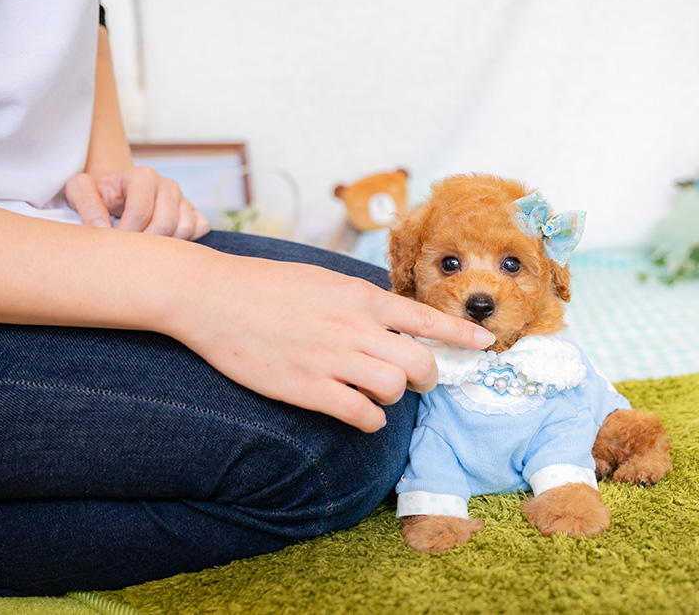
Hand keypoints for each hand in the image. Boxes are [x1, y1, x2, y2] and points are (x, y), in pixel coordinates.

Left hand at [66, 167, 209, 239]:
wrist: (115, 193)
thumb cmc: (97, 193)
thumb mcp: (78, 190)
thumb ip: (86, 204)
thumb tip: (102, 227)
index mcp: (142, 175)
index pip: (141, 212)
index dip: (125, 235)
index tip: (112, 245)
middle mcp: (167, 184)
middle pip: (165, 224)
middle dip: (144, 244)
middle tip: (127, 251)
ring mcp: (184, 199)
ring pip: (184, 230)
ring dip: (164, 245)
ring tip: (143, 246)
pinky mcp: (195, 212)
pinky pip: (199, 230)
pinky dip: (184, 241)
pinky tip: (162, 243)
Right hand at [164, 253, 495, 432]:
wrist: (212, 297)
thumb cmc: (264, 285)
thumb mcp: (322, 279)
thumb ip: (358, 300)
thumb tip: (388, 316)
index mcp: (360, 296)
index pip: (426, 318)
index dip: (461, 336)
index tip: (486, 347)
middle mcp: (354, 327)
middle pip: (420, 364)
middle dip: (426, 378)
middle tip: (414, 381)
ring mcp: (332, 359)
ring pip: (394, 390)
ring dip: (394, 398)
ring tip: (377, 393)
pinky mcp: (308, 388)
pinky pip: (361, 415)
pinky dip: (369, 419)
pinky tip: (358, 413)